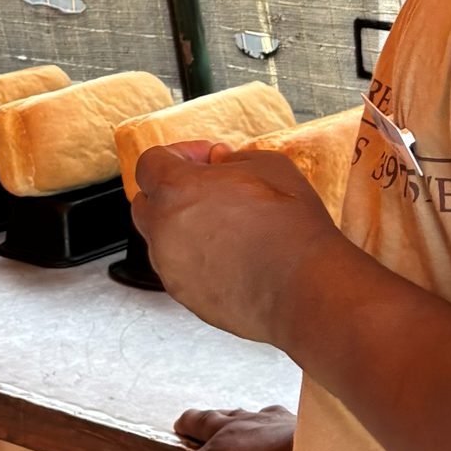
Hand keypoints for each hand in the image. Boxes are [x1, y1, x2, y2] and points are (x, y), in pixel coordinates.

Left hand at [132, 143, 346, 347]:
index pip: (150, 163)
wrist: (303, 286)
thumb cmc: (289, 228)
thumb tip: (220, 162)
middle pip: (146, 202)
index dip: (178, 154)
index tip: (203, 158)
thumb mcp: (268, 165)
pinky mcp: (185, 295)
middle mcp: (163, 230)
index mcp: (176, 190)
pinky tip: (230, 254)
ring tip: (225, 225)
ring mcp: (171, 267)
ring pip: (162, 239)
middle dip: (172, 191)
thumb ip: (232, 158)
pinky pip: (180, 268)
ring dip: (183, 226)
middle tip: (207, 188)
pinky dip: (196, 258)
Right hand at [176, 405, 297, 450]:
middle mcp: (233, 429)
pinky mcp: (282, 417)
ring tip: (215, 423)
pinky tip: (262, 425)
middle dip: (188, 427)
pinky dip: (256, 421)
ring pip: (230, 414)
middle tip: (180, 428)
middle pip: (201, 421)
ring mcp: (258, 419)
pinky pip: (262, 415)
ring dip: (219, 420)